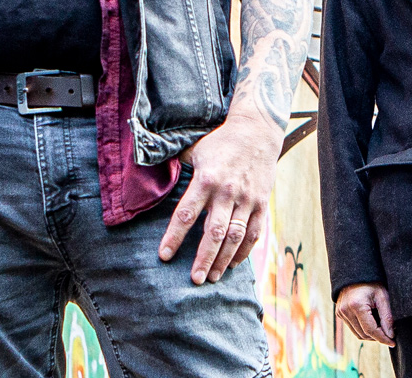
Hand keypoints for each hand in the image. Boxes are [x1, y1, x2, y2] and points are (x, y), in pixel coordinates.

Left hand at [158, 114, 281, 283]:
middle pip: (214, 232)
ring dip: (224, 260)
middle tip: (194, 280)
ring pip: (235, 237)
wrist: (257, 131)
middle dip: (203, 258)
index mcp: (206, 179)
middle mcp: (227, 192)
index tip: (164, 256)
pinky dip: (244, 252)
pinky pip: (254, 233)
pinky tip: (233, 264)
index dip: (174, 236)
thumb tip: (149, 178)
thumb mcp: (194, 149)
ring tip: (213, 277)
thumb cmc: (220, 142)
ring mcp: (247, 199)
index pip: (186, 213)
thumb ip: (176, 166)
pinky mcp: (262, 204)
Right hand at [335, 283, 394, 344]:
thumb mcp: (383, 296)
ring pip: (358, 334)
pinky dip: (363, 330)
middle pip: (364, 334)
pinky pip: (353, 328)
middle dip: (378, 337)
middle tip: (389, 333)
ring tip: (381, 328)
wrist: (356, 273)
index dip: (383, 338)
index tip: (393, 342)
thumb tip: (390, 335)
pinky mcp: (340, 313)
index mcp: (356, 305)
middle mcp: (346, 310)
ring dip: (371, 335)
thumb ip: (387, 317)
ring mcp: (341, 312)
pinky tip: (372, 323)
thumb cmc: (371, 282)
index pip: (371, 330)